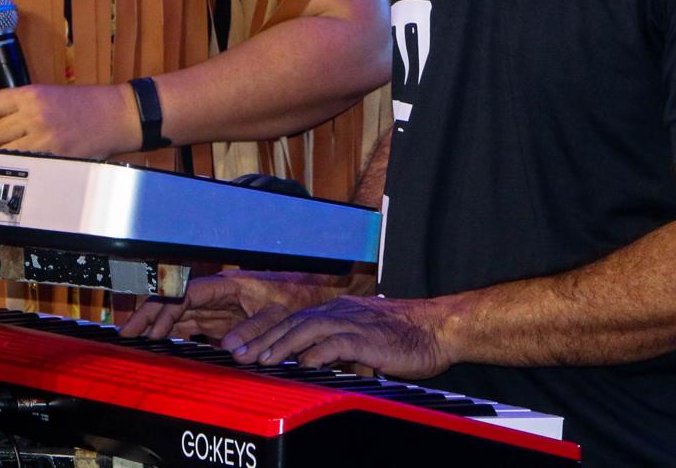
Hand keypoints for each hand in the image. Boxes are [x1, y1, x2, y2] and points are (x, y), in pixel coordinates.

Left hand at [0, 82, 137, 158]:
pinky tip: (38, 157)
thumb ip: (22, 103)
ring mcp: (41, 140)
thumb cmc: (87, 103)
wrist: (116, 115)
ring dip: (11, 151)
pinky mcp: (51, 159)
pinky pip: (23, 165)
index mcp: (31, 95)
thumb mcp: (50, 93)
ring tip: (28, 146)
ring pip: (4, 152)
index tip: (1, 117)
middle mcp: (33, 116)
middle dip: (2, 136)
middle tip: (18, 134)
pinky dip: (26, 163)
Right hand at [120, 270, 344, 342]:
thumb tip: (231, 349)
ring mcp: (220, 306)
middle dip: (149, 314)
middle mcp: (220, 293)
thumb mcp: (281, 313)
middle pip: (176, 301)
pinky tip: (158, 341)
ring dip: (157, 323)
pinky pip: (192, 323)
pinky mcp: (224, 319)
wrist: (314, 292)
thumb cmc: (297, 294)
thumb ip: (257, 330)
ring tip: (133, 338)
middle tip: (126, 332)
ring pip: (180, 312)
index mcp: (229, 284)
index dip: (166, 310)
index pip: (188, 294)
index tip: (151, 329)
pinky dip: (173, 330)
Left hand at [228, 294, 453, 380]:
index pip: (290, 319)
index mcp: (335, 311)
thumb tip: (308, 362)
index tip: (240, 348)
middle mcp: (339, 312)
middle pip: (291, 322)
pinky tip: (304, 364)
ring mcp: (353, 322)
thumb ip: (334, 347)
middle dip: (262, 339)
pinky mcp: (368, 337)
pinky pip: (338, 342)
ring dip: (283, 345)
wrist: (436, 328)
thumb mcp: (360, 338)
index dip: (263, 333)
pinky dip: (318, 352)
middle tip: (238, 355)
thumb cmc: (402, 336)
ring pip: (308, 328)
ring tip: (263, 360)